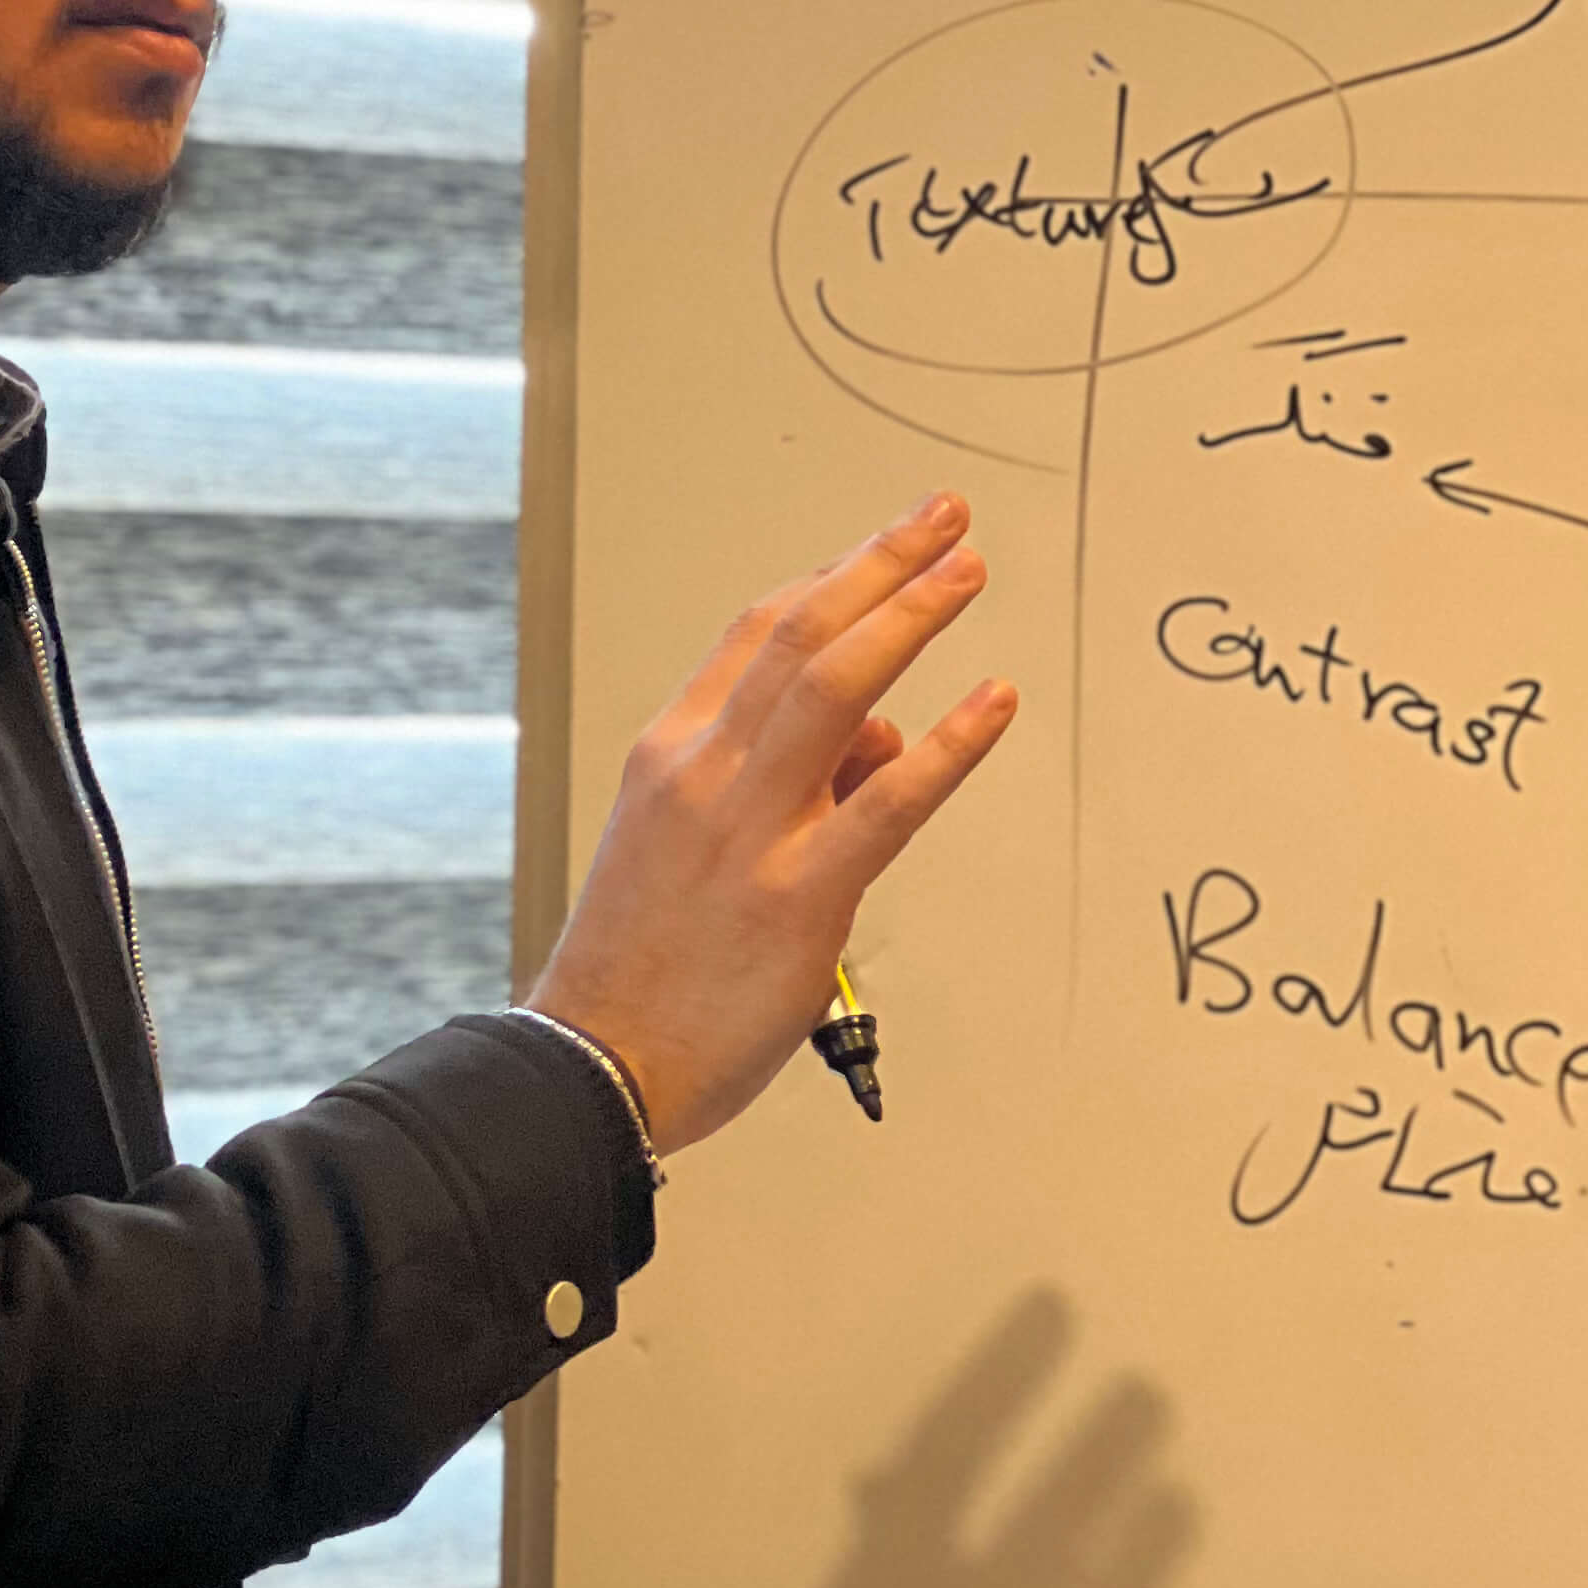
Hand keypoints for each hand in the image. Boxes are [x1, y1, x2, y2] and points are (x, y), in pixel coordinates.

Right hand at [524, 491, 1014, 1154]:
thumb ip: (776, 786)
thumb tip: (881, 740)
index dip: (831, 578)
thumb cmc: (639, 970)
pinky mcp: (798, 897)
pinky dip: (949, 744)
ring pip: (835, 688)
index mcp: (670, 757)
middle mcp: (704, 774)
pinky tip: (994, 703)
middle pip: (800, 634)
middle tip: (946, 521)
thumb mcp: (682, 850)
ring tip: (967, 572)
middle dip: (882, 564)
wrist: (594, 1066)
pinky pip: (888, 803)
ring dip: (910, 617)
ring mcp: (749, 831)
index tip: (884, 547)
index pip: (754, 634)